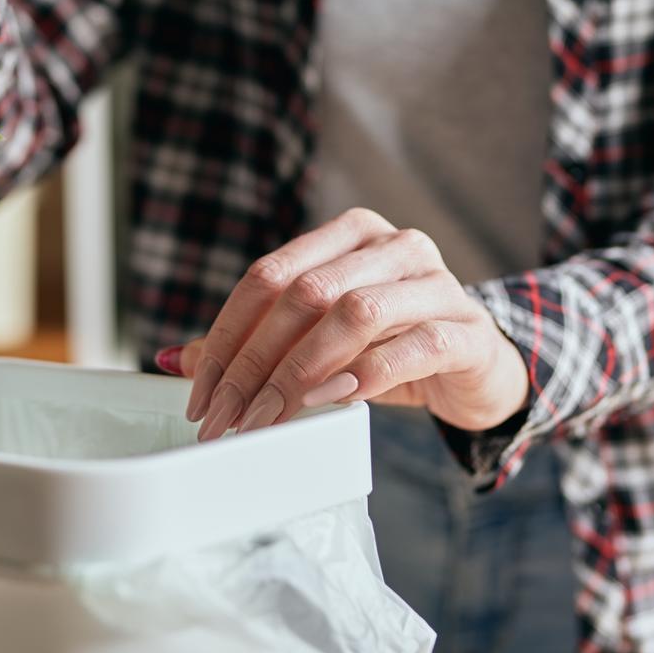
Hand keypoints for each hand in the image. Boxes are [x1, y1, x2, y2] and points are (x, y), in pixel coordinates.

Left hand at [168, 208, 528, 440]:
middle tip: (227, 417)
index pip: (268, 274)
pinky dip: (365, 375)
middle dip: (255, 362)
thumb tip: (175, 361)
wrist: (478, 367)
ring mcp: (436, 283)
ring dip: (301, 372)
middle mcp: (393, 245)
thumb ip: (255, 343)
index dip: (227, 335)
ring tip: (270, 418)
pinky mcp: (466, 330)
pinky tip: (335, 401)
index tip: (201, 391)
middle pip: (305, 294)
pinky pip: (411, 347)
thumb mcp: (320, 339)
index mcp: (349, 234)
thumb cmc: (390, 347)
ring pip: (354, 313)